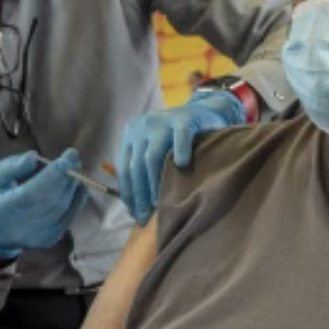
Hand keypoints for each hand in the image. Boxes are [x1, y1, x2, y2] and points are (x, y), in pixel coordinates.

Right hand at [0, 149, 87, 259]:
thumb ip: (12, 167)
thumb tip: (34, 157)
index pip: (29, 194)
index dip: (49, 177)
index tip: (65, 160)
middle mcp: (17, 229)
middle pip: (49, 201)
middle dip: (65, 177)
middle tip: (73, 156)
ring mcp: (34, 238)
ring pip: (61, 208)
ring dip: (72, 186)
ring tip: (75, 166)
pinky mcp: (47, 241)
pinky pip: (67, 218)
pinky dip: (76, 200)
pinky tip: (79, 185)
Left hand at [116, 89, 247, 223]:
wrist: (204, 112)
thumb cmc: (178, 139)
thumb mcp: (155, 149)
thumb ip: (144, 169)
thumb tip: (136, 208)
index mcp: (132, 134)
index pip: (124, 167)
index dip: (128, 192)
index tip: (134, 213)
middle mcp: (143, 126)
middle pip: (137, 165)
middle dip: (140, 194)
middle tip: (146, 216)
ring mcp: (163, 120)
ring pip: (153, 155)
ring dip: (155, 182)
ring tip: (160, 202)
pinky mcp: (184, 118)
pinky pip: (180, 137)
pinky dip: (180, 152)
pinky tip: (183, 166)